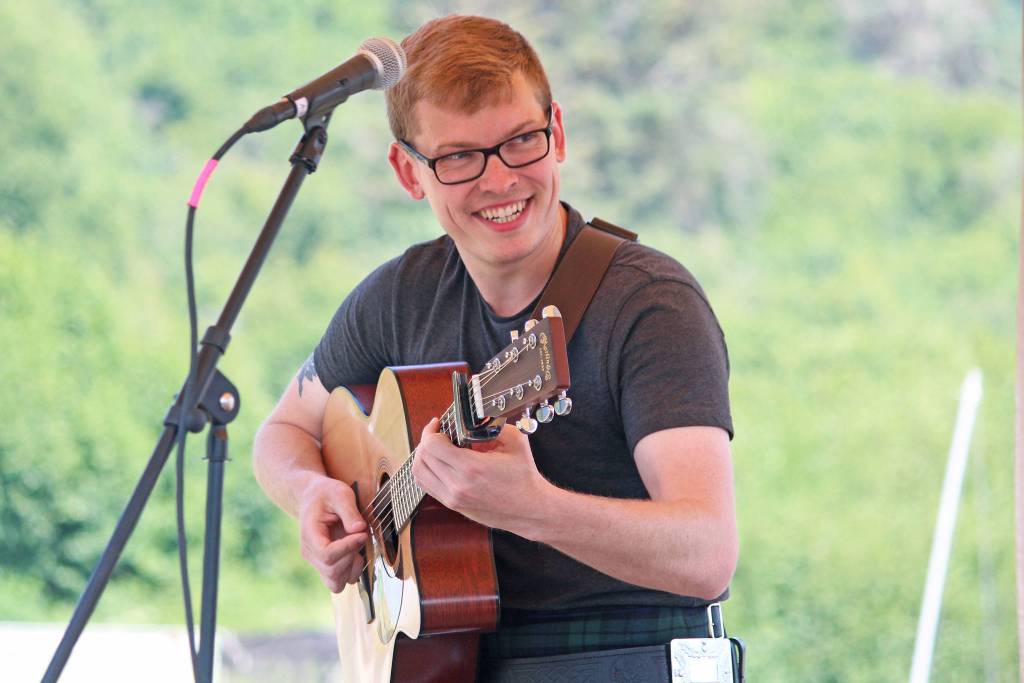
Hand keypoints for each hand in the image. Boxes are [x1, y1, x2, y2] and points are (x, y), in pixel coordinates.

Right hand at [297, 476, 367, 592]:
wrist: (313, 497)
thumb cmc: (326, 494)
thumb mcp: (339, 493)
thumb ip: (349, 511)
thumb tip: (360, 529)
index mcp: (310, 534)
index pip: (327, 554)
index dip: (348, 548)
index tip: (362, 534)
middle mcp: (310, 553)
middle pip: (332, 571)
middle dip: (352, 556)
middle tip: (360, 536)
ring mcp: (317, 561)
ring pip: (335, 582)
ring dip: (352, 568)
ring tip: (356, 546)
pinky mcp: (326, 565)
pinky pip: (339, 581)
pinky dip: (351, 571)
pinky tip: (355, 553)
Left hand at [412, 418, 551, 533]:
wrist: (529, 509)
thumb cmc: (524, 476)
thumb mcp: (514, 441)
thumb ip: (492, 425)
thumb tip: (474, 417)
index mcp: (471, 468)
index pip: (432, 445)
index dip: (431, 430)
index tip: (439, 424)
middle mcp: (457, 485)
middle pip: (422, 457)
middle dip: (426, 439)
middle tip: (438, 432)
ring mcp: (452, 498)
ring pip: (419, 472)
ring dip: (423, 455)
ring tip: (436, 446)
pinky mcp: (453, 505)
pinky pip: (426, 485)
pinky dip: (427, 470)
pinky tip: (438, 462)